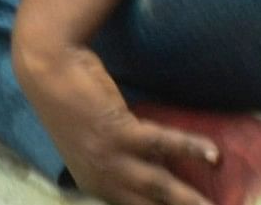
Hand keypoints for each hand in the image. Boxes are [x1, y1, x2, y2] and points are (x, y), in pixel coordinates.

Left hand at [20, 44, 221, 204]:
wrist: (47, 69)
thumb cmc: (71, 103)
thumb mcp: (93, 146)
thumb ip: (121, 165)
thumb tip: (160, 176)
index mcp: (94, 184)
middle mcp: (101, 178)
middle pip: (148, 204)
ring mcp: (109, 157)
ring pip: (158, 184)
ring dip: (189, 198)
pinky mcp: (118, 132)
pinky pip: (162, 143)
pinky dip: (190, 149)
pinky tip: (214, 155)